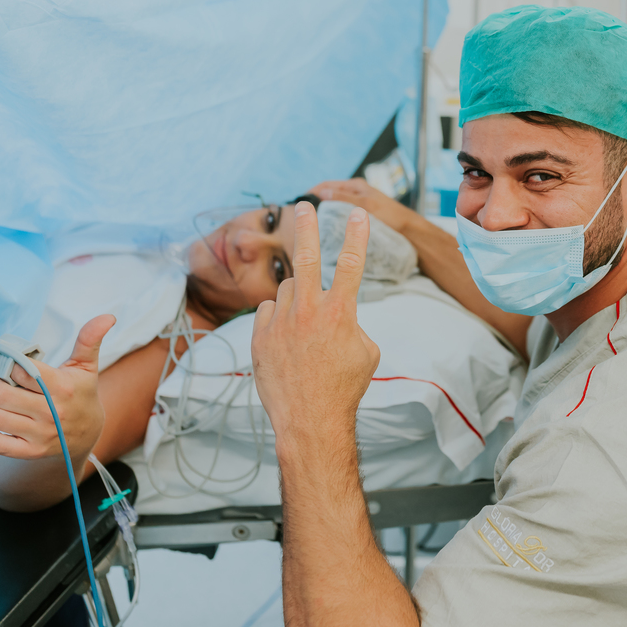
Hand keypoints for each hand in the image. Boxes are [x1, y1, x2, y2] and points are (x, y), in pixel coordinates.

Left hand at [0, 315, 115, 461]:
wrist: (88, 435)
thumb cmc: (81, 394)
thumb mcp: (86, 367)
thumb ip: (89, 340)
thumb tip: (108, 316)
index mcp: (64, 388)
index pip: (24, 372)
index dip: (6, 362)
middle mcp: (52, 413)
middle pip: (3, 395)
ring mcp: (40, 434)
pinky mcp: (30, 451)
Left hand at [251, 202, 380, 451]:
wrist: (310, 420)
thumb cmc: (344, 388)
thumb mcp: (366, 352)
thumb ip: (351, 323)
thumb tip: (338, 315)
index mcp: (340, 312)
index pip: (351, 263)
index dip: (357, 235)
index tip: (358, 213)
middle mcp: (308, 311)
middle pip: (305, 257)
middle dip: (307, 227)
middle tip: (305, 206)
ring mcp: (280, 322)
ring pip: (287, 290)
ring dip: (297, 299)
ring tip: (305, 329)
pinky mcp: (259, 337)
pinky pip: (268, 312)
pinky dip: (277, 319)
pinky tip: (286, 341)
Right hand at [310, 178, 415, 233]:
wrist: (410, 230)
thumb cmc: (392, 216)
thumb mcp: (366, 206)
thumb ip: (345, 198)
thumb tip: (322, 192)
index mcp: (355, 186)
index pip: (326, 185)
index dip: (311, 193)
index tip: (298, 204)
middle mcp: (355, 192)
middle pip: (328, 195)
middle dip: (315, 202)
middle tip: (300, 216)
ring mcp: (357, 204)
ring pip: (334, 206)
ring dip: (324, 212)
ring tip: (310, 224)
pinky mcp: (361, 216)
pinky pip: (341, 215)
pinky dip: (332, 219)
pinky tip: (327, 230)